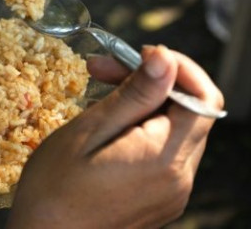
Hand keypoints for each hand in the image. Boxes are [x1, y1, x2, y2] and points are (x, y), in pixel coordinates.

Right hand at [6, 45, 223, 228]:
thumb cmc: (54, 189)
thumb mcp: (88, 132)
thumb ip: (134, 96)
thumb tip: (166, 58)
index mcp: (163, 158)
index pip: (204, 99)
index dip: (179, 68)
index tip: (140, 55)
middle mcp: (179, 178)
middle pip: (189, 113)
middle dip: (152, 82)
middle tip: (101, 69)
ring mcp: (172, 194)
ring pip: (176, 131)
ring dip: (144, 105)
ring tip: (97, 98)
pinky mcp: (160, 202)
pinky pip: (164, 155)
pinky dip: (142, 132)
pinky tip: (106, 128)